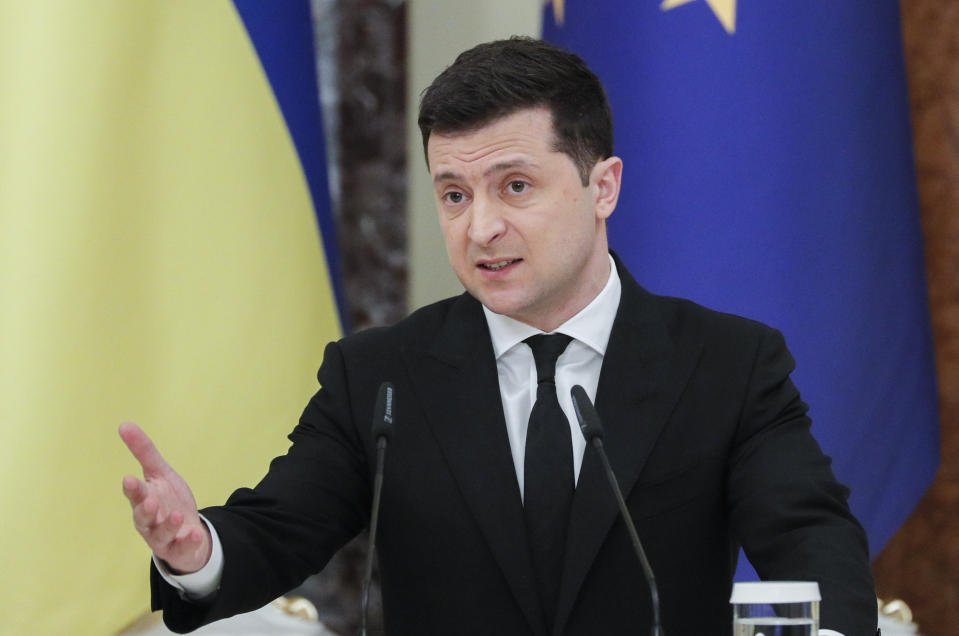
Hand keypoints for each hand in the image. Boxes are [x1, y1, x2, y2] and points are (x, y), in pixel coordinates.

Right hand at [119, 422, 211, 573]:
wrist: (188, 531)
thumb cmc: (169, 501)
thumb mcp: (160, 474)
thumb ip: (144, 452)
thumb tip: (124, 424)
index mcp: (144, 500)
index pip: (135, 494)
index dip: (132, 489)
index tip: (129, 479)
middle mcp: (149, 521)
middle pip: (142, 517)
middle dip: (145, 510)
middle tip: (151, 500)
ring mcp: (163, 537)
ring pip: (160, 535)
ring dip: (168, 525)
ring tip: (178, 515)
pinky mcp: (178, 550)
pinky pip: (182, 549)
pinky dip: (188, 541)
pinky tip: (194, 533)